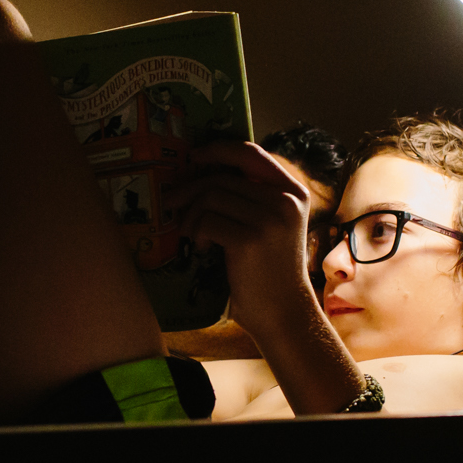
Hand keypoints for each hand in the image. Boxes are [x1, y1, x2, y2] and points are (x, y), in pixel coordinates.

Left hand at [168, 140, 314, 338]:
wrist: (284, 313)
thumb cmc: (270, 271)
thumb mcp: (273, 226)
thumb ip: (254, 198)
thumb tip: (205, 172)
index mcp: (294, 192)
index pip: (250, 153)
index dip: (217, 149)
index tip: (193, 157)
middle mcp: (285, 200)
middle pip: (222, 177)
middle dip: (189, 189)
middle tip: (169, 203)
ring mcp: (269, 219)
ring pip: (211, 197)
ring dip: (191, 217)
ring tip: (191, 235)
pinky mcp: (250, 239)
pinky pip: (207, 221)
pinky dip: (197, 234)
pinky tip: (203, 249)